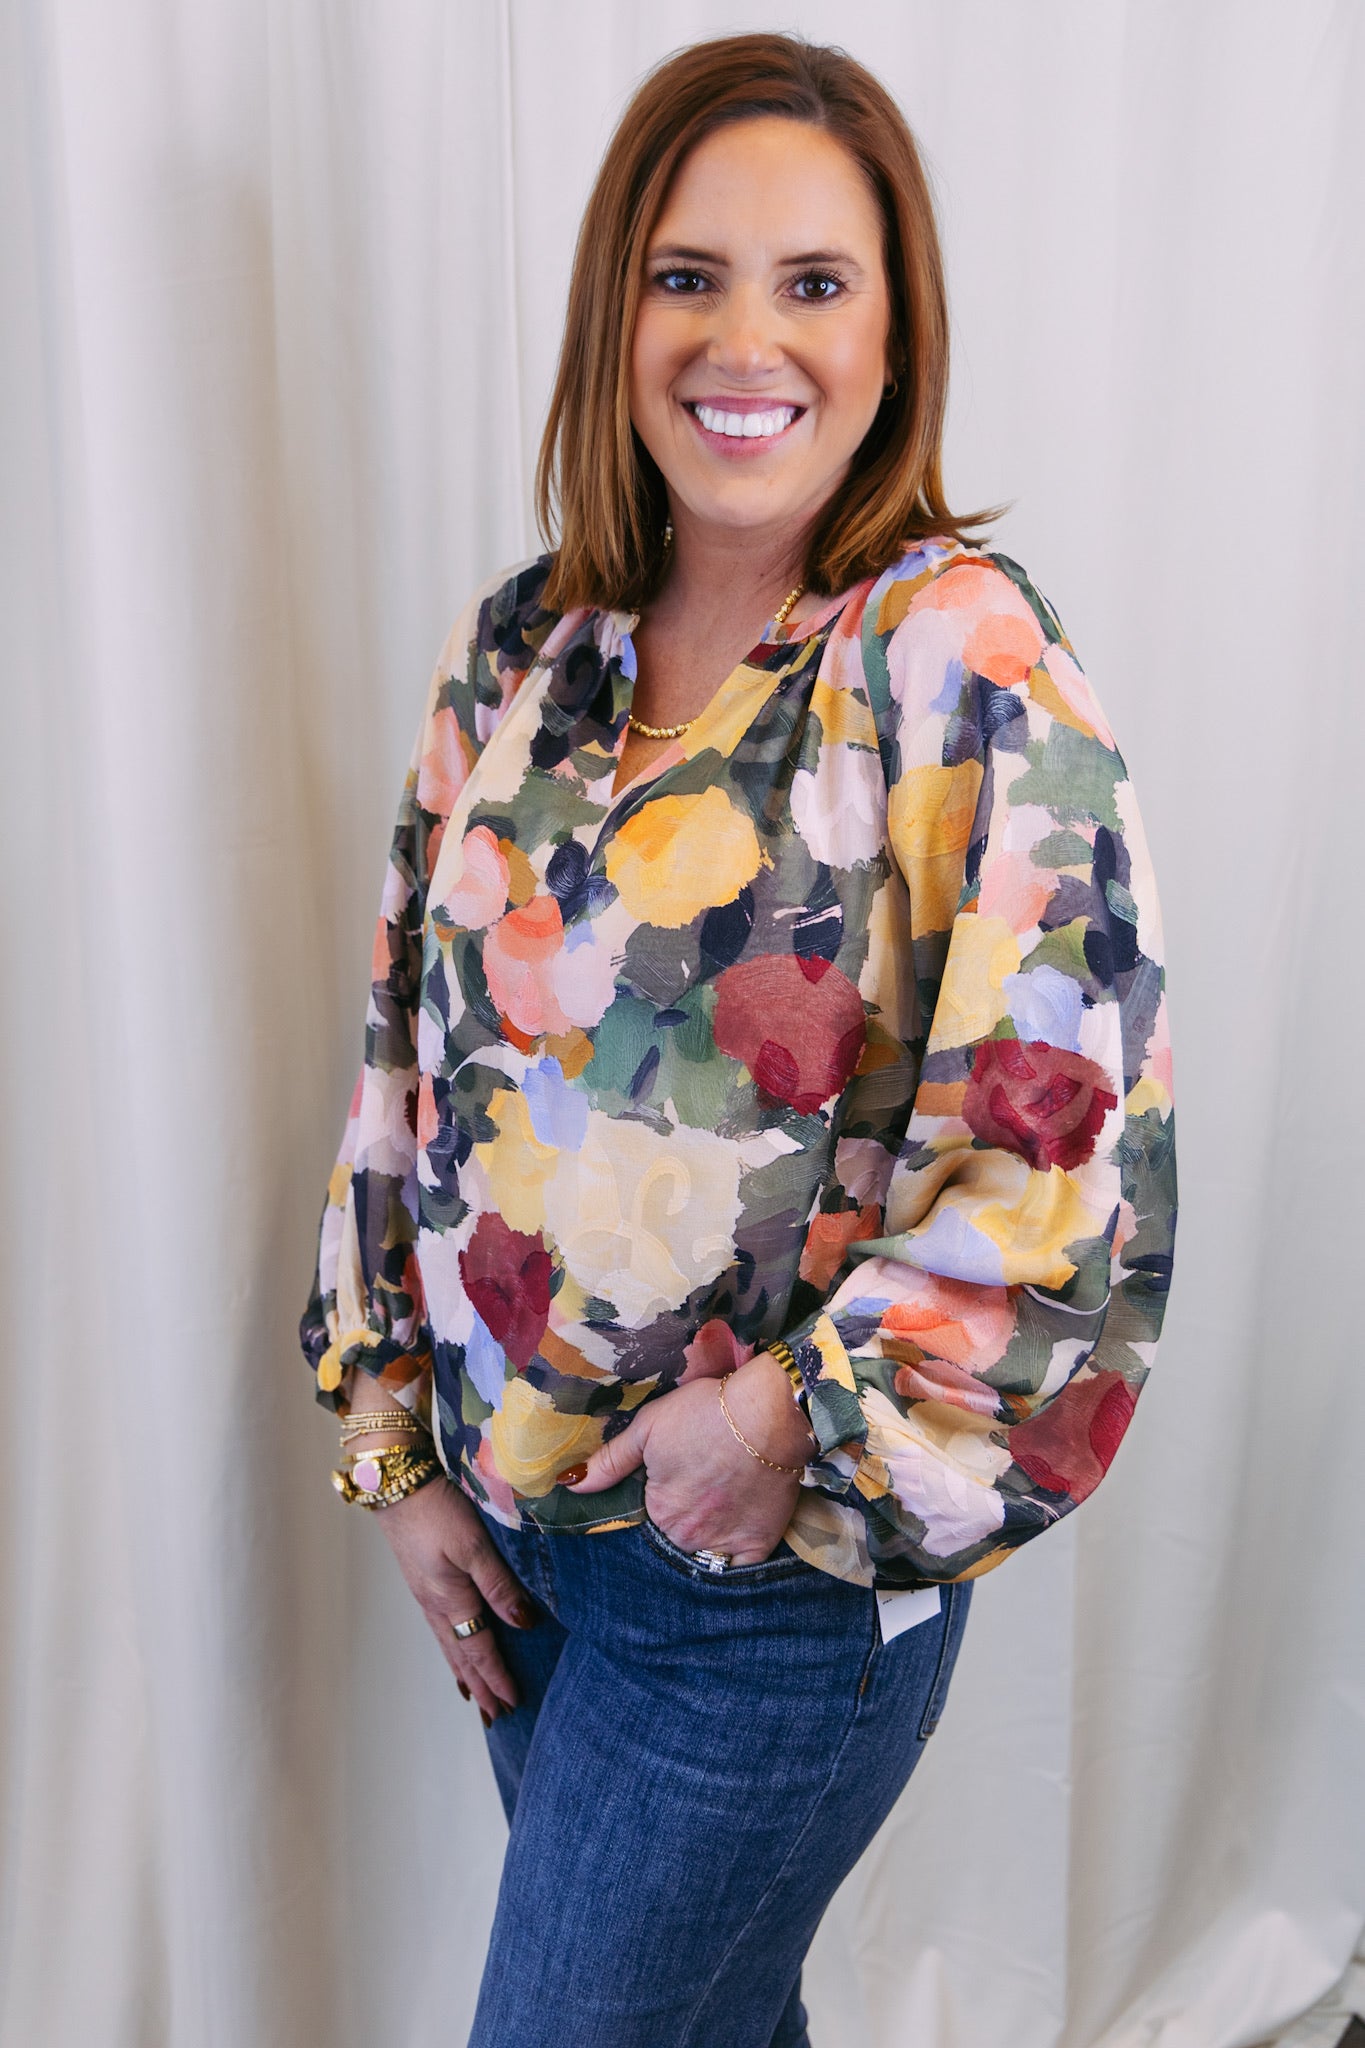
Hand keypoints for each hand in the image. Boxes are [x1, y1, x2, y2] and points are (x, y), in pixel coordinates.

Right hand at [373, 1476, 536, 1721]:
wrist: (396, 1485)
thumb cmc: (437, 1510)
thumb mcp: (474, 1544)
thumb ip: (499, 1584)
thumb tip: (523, 1623)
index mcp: (450, 1600)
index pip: (479, 1648)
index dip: (497, 1677)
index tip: (512, 1703)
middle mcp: (435, 1604)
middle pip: (461, 1655)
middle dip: (479, 1686)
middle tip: (494, 1717)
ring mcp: (425, 1594)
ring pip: (448, 1644)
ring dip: (463, 1671)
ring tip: (474, 1695)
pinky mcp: (421, 1580)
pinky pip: (439, 1627)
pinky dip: (450, 1647)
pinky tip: (453, 1646)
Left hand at [565, 1354, 816, 1565]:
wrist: (770, 1413)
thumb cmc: (705, 1413)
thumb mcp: (648, 1427)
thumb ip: (610, 1461)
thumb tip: (569, 1484)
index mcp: (657, 1511)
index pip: (650, 1518)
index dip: (661, 1498)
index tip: (677, 1478)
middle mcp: (686, 1537)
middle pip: (677, 1537)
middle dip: (684, 1518)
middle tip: (702, 1484)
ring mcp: (724, 1544)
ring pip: (706, 1550)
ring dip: (708, 1533)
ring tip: (721, 1499)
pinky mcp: (759, 1544)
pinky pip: (740, 1563)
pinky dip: (736, 1550)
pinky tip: (740, 1521)